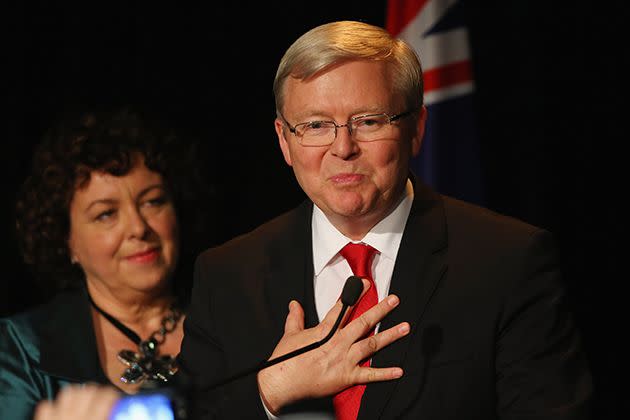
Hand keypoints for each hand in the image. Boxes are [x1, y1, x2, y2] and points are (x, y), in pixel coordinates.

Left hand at [34, 384, 119, 419]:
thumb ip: (109, 416)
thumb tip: (120, 411)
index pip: (106, 396)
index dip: (113, 394)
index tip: (116, 398)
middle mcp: (73, 417)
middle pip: (88, 389)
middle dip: (97, 392)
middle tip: (102, 400)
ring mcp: (56, 418)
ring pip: (68, 392)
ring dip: (77, 395)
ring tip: (83, 403)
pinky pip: (46, 405)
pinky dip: (53, 407)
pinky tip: (61, 412)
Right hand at [257, 280, 409, 414]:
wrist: (281, 384)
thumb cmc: (285, 361)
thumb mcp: (290, 334)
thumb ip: (295, 318)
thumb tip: (294, 305)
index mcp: (325, 331)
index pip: (343, 307)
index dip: (355, 294)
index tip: (365, 283)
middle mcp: (338, 343)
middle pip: (363, 322)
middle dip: (381, 310)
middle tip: (394, 300)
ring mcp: (344, 360)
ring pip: (371, 344)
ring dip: (390, 335)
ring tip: (405, 327)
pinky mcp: (346, 377)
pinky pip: (369, 375)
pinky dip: (385, 374)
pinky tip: (399, 370)